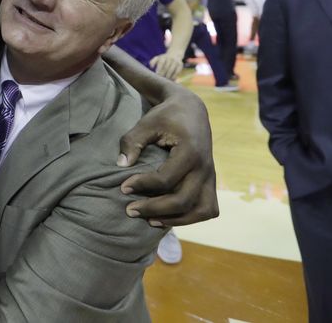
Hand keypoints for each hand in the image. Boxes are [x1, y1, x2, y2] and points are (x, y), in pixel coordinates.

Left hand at [117, 85, 218, 225]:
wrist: (192, 110)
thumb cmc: (166, 116)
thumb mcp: (147, 123)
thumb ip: (132, 142)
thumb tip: (121, 165)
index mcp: (190, 151)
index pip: (165, 179)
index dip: (141, 185)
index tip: (123, 187)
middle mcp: (205, 167)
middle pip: (183, 200)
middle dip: (154, 209)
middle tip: (129, 210)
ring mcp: (211, 176)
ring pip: (202, 211)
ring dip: (176, 220)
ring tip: (150, 220)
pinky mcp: (210, 182)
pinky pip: (208, 209)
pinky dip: (190, 218)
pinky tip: (167, 217)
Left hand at [149, 51, 183, 79]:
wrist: (175, 54)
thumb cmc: (163, 59)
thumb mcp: (158, 58)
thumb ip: (153, 61)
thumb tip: (151, 66)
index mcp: (163, 57)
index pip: (161, 63)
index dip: (159, 69)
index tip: (156, 74)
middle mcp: (170, 59)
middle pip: (166, 67)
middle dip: (163, 74)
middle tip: (160, 80)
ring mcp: (176, 61)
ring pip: (171, 70)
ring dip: (168, 76)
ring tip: (165, 80)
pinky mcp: (180, 65)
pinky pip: (177, 72)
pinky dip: (174, 76)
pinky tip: (171, 80)